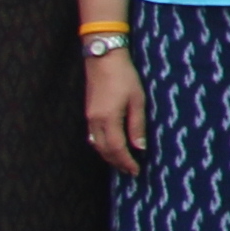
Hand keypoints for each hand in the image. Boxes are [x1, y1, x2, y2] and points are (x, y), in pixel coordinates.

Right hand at [84, 45, 147, 174]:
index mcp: (108, 119)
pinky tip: (112, 146)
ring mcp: (89, 118)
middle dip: (117, 163)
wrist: (103, 59)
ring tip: (123, 162)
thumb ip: (137, 125)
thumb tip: (140, 147)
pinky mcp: (89, 113)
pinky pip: (94, 136)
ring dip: (109, 156)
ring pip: (96, 145)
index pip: (116, 149)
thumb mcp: (137, 100)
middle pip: (104, 150)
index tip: (135, 171)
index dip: (126, 162)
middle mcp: (95, 122)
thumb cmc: (124, 77)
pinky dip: (103, 146)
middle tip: (130, 171)